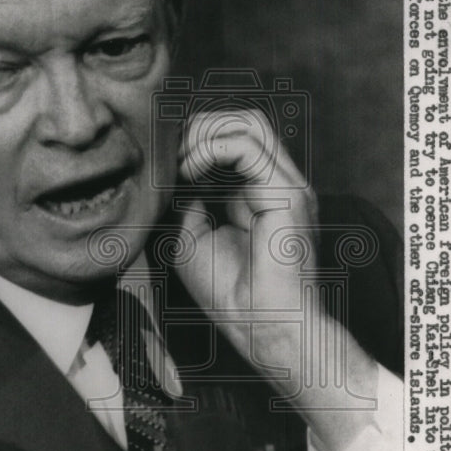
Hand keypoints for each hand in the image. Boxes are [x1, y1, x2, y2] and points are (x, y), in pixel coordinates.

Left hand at [175, 107, 316, 363]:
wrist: (264, 329)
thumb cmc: (232, 296)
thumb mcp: (189, 238)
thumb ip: (185, 199)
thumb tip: (173, 169)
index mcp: (259, 193)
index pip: (232, 137)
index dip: (193, 139)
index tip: (162, 163)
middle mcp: (277, 183)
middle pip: (242, 120)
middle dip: (197, 127)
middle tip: (168, 156)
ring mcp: (286, 184)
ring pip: (248, 122)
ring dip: (203, 133)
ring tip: (179, 163)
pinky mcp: (287, 193)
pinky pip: (246, 145)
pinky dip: (209, 149)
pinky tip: (189, 171)